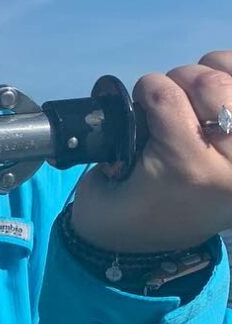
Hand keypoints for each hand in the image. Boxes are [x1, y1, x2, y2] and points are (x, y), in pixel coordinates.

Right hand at [70, 53, 231, 253]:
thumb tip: (154, 97)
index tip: (141, 110)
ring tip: (196, 98)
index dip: (145, 93)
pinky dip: (229, 76)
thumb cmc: (119, 213)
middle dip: (179, 82)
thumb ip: (120, 135)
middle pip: (210, 84)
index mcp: (188, 168)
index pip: (167, 96)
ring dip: (210, 78)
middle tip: (168, 106)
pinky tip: (220, 91)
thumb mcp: (105, 179)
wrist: (151, 248)